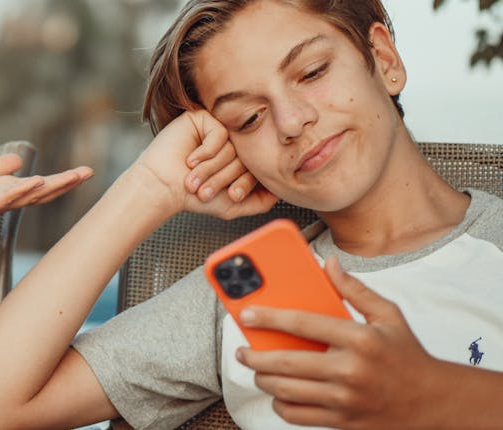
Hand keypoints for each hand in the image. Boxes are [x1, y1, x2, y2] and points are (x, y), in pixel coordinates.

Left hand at [0, 154, 92, 246]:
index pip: (38, 187)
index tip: (84, 171)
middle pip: (38, 193)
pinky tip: (30, 182)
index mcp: (4, 194)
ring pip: (23, 197)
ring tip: (65, 177)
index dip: (61, 180)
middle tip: (86, 172)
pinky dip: (16, 191)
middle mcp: (2, 202)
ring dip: (44, 187)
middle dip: (63, 183)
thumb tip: (19, 159)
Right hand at [131, 110, 276, 219]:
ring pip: (233, 146)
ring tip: (195, 177)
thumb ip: (261, 201)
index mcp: (238, 159)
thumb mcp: (234, 205)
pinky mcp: (202, 118)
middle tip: (207, 189)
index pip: (257, 166)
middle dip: (226, 177)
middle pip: (247, 156)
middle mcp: (230, 143)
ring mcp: (217, 129)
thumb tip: (282, 190)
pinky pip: (220, 133)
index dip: (245, 183)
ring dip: (212, 167)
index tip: (231, 196)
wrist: (164, 187)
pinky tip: (191, 158)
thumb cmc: (193, 196)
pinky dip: (206, 152)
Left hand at [236, 257, 443, 427]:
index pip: (303, 324)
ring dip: (263, 380)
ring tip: (257, 368)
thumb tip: (328, 263)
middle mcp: (350, 370)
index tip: (246, 314)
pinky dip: (281, 405)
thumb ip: (354, 289)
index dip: (269, 317)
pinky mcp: (343, 421)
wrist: (435, 402)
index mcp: (359, 339)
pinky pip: (299, 416)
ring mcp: (346, 400)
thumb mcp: (388, 315)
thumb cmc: (407, 355)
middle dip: (254, 356)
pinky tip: (279, 392)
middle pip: (286, 363)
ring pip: (287, 392)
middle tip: (241, 350)